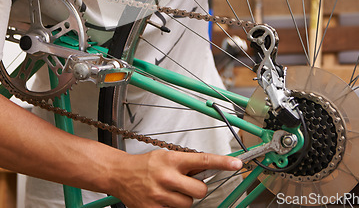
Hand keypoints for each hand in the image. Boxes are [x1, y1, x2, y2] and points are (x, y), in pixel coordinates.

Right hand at [111, 149, 241, 207]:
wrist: (121, 174)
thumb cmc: (145, 164)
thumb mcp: (166, 155)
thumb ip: (185, 163)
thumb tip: (206, 169)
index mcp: (172, 159)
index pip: (203, 160)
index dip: (222, 163)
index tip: (237, 164)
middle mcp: (168, 176)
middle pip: (200, 190)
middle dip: (197, 189)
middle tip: (187, 184)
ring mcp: (161, 195)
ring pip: (189, 204)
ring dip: (184, 200)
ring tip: (171, 191)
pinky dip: (173, 207)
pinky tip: (164, 199)